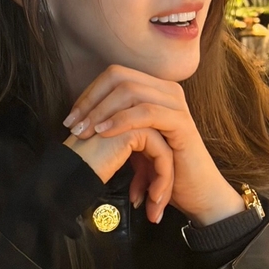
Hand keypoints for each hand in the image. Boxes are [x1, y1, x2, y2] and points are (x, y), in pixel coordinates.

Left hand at [64, 65, 244, 225]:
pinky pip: (146, 112)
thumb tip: (80, 119)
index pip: (114, 75)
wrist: (197, 193)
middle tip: (73, 126)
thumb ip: (114, 126)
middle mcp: (167, 90)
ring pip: (131, 91)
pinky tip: (103, 133)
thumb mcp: (134, 143)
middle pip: (119, 77)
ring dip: (101, 111)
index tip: (72, 119)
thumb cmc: (164, 170)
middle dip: (91, 101)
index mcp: (155, 90)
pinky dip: (121, 120)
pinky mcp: (181, 123)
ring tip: (85, 132)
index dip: (89, 94)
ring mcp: (176, 104)